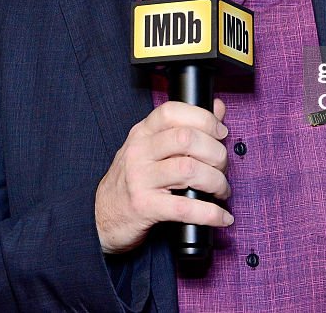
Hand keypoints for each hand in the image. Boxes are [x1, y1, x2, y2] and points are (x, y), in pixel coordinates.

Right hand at [95, 98, 232, 253]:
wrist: (103, 216)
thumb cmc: (133, 180)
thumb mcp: (153, 147)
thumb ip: (184, 127)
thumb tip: (217, 108)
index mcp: (143, 133)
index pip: (172, 112)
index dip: (203, 118)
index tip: (220, 133)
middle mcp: (139, 151)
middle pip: (186, 139)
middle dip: (216, 152)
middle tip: (222, 166)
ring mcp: (140, 178)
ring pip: (189, 170)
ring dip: (217, 181)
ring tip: (222, 190)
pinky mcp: (144, 206)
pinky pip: (185, 207)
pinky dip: (210, 213)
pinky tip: (222, 217)